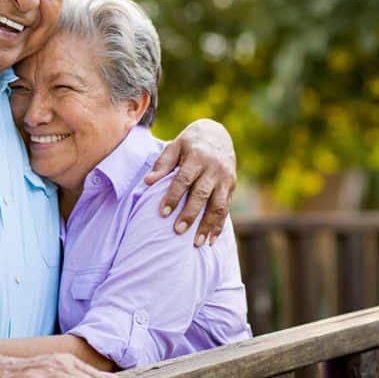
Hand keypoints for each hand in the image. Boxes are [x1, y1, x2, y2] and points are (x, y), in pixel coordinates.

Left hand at [145, 118, 235, 245]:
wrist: (218, 134)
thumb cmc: (190, 143)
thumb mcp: (175, 146)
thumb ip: (162, 164)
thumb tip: (147, 182)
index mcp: (197, 156)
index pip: (184, 179)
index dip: (173, 196)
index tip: (162, 213)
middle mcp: (214, 168)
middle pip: (201, 194)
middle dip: (190, 214)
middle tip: (177, 231)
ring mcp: (225, 178)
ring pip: (218, 205)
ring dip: (208, 225)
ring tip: (197, 243)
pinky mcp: (232, 186)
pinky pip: (226, 209)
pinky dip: (219, 226)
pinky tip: (210, 240)